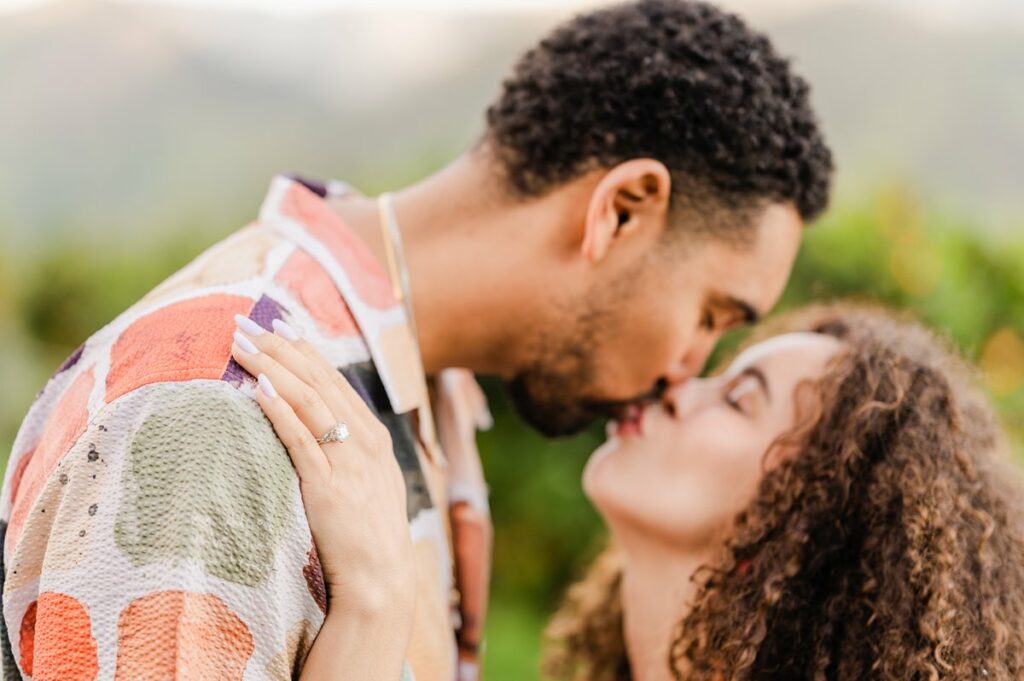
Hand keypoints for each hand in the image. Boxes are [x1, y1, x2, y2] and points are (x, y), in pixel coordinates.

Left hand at [230, 315, 415, 621]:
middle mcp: (365, 441)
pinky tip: (258, 388)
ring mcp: (348, 461)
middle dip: (280, 347)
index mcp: (375, 438)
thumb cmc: (370, 537)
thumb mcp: (371, 485)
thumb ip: (351, 454)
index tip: (277, 327)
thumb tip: (319, 430)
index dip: (304, 350)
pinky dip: (279, 409)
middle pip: (318, 380)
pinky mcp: (327, 484)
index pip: (335, 380)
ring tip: (242, 344)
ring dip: (272, 366)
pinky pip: (299, 438)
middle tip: (247, 322)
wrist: (381, 580)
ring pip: (307, 399)